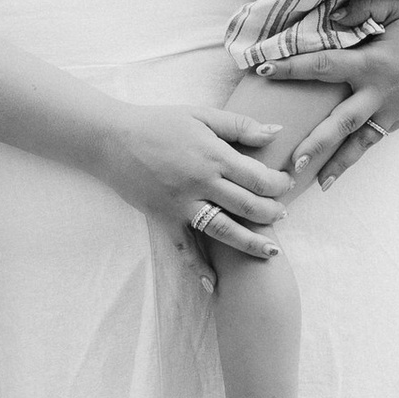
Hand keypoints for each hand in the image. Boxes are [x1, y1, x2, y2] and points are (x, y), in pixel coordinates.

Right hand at [99, 99, 290, 262]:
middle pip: (248, 206)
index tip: (287, 185)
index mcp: (213, 155)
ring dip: (251, 243)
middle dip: (272, 214)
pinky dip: (198, 267)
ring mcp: (182, 204)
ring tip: (271, 252)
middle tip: (283, 216)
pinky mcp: (164, 218)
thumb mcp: (201, 115)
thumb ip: (239, 124)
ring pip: (224, 230)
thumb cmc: (158, 123)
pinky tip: (213, 283)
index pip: (258, 176)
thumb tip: (276, 132)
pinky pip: (184, 248)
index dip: (279, 184)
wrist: (111, 139)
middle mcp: (201, 183)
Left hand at [287, 0, 398, 187]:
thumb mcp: (398, 2)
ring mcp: (391, 110)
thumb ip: (362, 6)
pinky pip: (373, 141)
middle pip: (340, 122)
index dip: (292, 67)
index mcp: (373, 63)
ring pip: (358, 142)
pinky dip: (354, 158)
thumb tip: (330, 16)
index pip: (324, 66)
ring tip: (312, 182)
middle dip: (314, 142)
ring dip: (335, 163)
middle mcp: (379, 92)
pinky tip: (333, 176)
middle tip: (289, 162)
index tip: (262, 69)